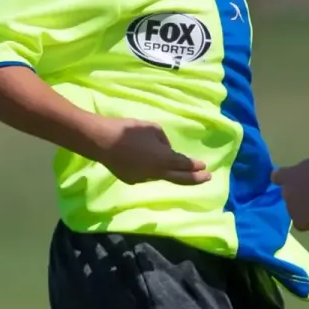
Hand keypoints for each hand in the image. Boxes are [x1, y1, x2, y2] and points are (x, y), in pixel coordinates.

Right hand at [88, 118, 208, 186]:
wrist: (101, 141)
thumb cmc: (128, 131)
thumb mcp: (152, 128)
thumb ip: (164, 140)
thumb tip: (165, 149)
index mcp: (164, 159)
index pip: (184, 165)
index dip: (195, 166)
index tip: (204, 167)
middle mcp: (156, 173)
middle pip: (179, 178)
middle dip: (195, 179)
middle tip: (207, 178)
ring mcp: (143, 178)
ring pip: (160, 174)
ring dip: (167, 170)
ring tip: (168, 161)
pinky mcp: (130, 179)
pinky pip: (145, 174)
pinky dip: (149, 168)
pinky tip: (142, 159)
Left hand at [272, 157, 308, 230]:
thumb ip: (302, 170)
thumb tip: (298, 175)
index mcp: (286, 176)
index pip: (276, 177)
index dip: (282, 178)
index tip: (288, 178)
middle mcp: (284, 193)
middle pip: (286, 194)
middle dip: (294, 193)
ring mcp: (291, 209)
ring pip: (293, 208)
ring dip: (300, 206)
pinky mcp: (299, 223)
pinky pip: (300, 222)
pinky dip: (307, 219)